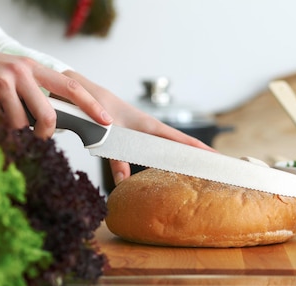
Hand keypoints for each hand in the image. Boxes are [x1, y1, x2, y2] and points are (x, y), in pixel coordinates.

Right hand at [0, 36, 110, 137]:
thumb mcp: (12, 72)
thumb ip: (33, 90)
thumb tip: (53, 120)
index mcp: (31, 67)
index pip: (69, 86)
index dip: (90, 105)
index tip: (106, 120)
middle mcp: (21, 73)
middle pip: (48, 115)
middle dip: (46, 131)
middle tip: (39, 133)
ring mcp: (3, 85)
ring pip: (21, 123)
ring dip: (9, 124)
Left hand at [64, 70, 214, 184]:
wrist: (77, 91)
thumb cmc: (92, 105)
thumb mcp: (104, 134)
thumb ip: (114, 159)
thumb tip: (123, 183)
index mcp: (148, 125)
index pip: (181, 140)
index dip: (199, 150)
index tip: (217, 158)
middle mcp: (149, 130)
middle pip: (180, 145)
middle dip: (198, 156)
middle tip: (218, 169)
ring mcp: (142, 134)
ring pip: (167, 149)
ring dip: (181, 159)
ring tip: (197, 173)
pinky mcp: (131, 138)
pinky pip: (150, 153)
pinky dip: (159, 162)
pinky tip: (164, 172)